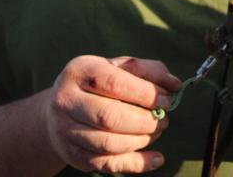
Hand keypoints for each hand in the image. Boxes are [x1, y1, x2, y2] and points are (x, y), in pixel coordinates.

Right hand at [44, 55, 181, 172]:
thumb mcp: (118, 68)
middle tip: (163, 119)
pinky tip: (156, 158)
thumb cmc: (97, 84)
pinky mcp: (72, 155)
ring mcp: (65, 130)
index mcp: (79, 71)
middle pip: (109, 116)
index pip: (115, 83)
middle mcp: (66, 100)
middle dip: (145, 120)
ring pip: (109, 143)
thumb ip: (148, 71)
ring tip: (156, 131)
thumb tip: (174, 84)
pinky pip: (107, 164)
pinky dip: (136, 164)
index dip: (145, 93)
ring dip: (141, 140)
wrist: (58, 110)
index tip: (167, 99)